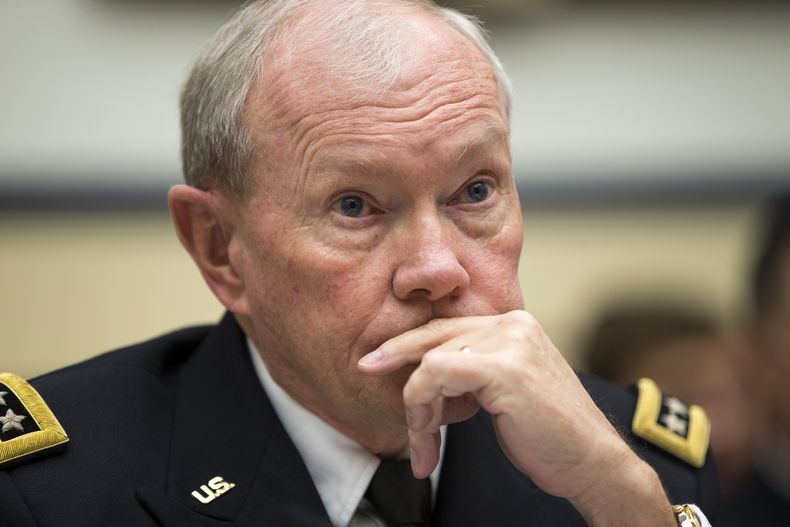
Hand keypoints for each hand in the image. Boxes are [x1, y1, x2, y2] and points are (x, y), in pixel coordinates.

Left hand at [358, 310, 673, 524]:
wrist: (593, 463)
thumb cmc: (548, 436)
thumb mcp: (504, 392)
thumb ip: (473, 372)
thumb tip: (426, 370)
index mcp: (514, 325)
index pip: (448, 327)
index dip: (409, 343)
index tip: (379, 359)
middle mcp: (513, 324)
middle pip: (434, 336)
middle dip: (396, 359)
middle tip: (365, 370)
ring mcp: (510, 342)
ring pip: (429, 360)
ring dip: (416, 409)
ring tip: (423, 446)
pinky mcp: (502, 367)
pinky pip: (435, 374)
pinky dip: (422, 409)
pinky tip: (430, 441)